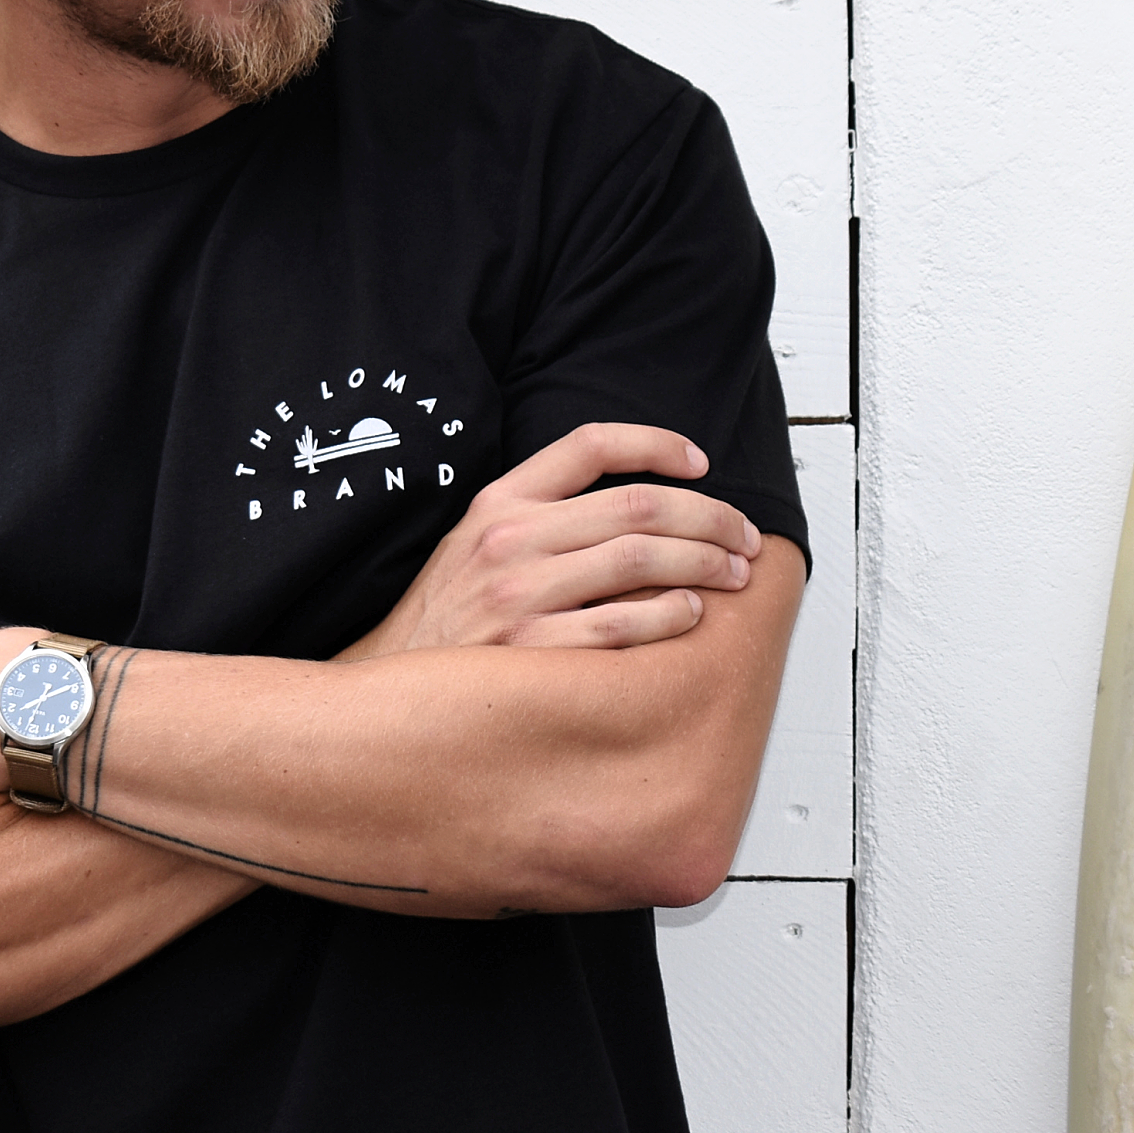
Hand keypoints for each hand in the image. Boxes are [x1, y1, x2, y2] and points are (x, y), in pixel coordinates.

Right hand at [342, 423, 763, 657]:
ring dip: (704, 563)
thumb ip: (538, 512)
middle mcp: (511, 541)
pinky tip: (689, 613)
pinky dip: (668, 614)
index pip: (591, 444)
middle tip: (743, 536)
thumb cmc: (447, 620)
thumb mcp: (473, 543)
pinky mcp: (532, 652)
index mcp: (500, 502)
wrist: (390, 689)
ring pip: (641, 559)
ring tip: (733, 574)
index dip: (657, 444)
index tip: (701, 461)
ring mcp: (520, 597)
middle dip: (710, 516)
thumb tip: (633, 505)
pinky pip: (621, 625)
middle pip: (638, 505)